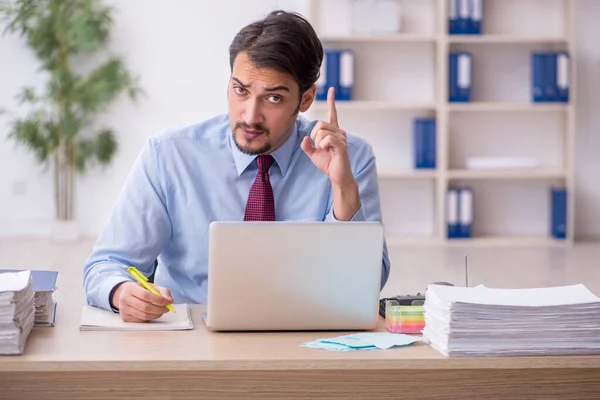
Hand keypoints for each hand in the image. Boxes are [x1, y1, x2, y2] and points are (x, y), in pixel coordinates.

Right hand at [111, 281, 173, 321]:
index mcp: (131, 288)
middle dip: (159, 309)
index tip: (167, 302)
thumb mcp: (151, 286)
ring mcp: (124, 309)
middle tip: (166, 308)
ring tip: (161, 311)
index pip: (145, 295)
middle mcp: (125, 299)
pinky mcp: (125, 318)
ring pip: (144, 316)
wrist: (124, 294)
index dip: (158, 299)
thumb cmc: (140, 289)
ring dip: (156, 315)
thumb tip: (170, 300)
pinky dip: (149, 318)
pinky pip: (141, 321)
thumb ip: (163, 291)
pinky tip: (152, 314)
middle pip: (145, 307)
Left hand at [301, 87, 359, 219]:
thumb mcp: (313, 154)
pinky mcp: (341, 145)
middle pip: (320, 123)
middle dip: (314, 135)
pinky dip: (322, 146)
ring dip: (318, 143)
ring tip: (325, 150)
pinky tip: (328, 151)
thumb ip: (307, 145)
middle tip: (319, 146)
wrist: (337, 176)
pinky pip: (326, 139)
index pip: (332, 113)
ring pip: (322, 132)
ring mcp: (341, 137)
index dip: (331, 101)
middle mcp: (339, 132)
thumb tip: (305, 139)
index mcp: (333, 132)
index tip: (332, 89)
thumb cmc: (328, 164)